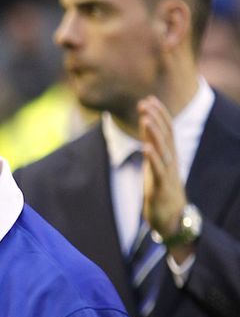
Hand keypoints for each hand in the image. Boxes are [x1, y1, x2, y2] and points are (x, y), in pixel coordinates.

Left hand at [139, 96, 186, 238]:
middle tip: (145, 102)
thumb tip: (146, 122)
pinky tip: (145, 147)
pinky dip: (152, 158)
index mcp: (170, 155)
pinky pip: (157, 170)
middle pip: (165, 136)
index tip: (149, 99)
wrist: (171, 217)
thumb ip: (152, 143)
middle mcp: (171, 161)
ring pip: (162, 150)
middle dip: (155, 118)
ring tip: (146, 119)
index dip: (159, 114)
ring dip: (154, 134)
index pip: (167, 130)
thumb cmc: (162, 187)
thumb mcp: (155, 162)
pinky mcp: (161, 187)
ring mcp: (167, 173)